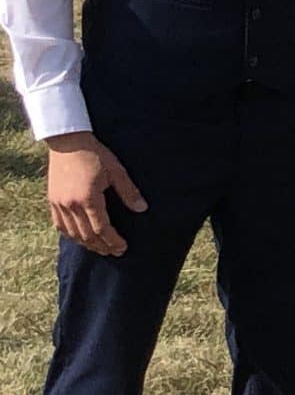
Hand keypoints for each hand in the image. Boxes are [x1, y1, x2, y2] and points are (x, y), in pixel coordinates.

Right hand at [47, 132, 144, 255]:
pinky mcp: (52, 200)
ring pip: (71, 232)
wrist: (67, 142)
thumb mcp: (116, 171)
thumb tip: (142, 209)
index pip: (102, 228)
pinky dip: (70, 234)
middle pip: (86, 234)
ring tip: (99, 248)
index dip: (113, 241)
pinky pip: (59, 224)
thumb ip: (128, 191)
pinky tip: (78, 238)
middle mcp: (71, 205)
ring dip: (86, 243)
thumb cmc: (95, 154)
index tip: (122, 248)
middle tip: (114, 252)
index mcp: (89, 199)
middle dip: (101, 246)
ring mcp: (59, 203)